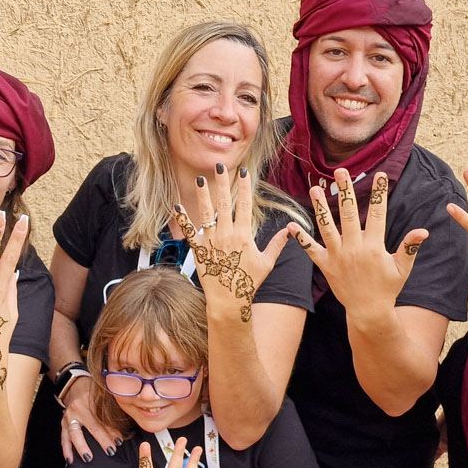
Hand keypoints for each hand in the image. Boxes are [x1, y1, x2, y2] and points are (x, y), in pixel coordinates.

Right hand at [60, 375, 120, 463]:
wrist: (75, 389)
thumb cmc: (94, 395)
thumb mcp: (103, 397)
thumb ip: (112, 409)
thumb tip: (126, 428)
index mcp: (91, 401)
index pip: (103, 417)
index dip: (112, 430)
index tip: (120, 441)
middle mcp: (78, 408)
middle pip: (92, 426)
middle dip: (102, 440)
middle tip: (111, 451)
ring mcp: (69, 417)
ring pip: (75, 434)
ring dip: (82, 447)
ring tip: (89, 458)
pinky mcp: (63, 424)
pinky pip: (64, 438)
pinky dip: (66, 450)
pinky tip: (70, 460)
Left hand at [171, 163, 289, 323]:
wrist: (228, 300)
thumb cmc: (248, 282)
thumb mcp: (266, 263)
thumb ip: (277, 244)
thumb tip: (289, 230)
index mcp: (243, 235)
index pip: (244, 205)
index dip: (244, 187)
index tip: (244, 172)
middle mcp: (226, 235)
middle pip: (224, 203)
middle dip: (222, 183)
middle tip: (220, 166)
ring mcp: (211, 241)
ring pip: (206, 213)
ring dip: (203, 195)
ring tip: (200, 179)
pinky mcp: (198, 250)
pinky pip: (189, 232)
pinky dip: (183, 219)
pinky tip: (177, 206)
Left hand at [287, 169, 425, 313]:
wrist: (369, 312)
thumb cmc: (388, 289)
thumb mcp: (402, 268)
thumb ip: (410, 247)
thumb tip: (423, 231)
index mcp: (374, 247)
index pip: (378, 214)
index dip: (379, 193)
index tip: (380, 175)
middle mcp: (354, 248)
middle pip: (349, 214)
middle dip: (346, 191)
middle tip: (341, 171)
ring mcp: (338, 256)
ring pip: (327, 227)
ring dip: (321, 207)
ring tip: (315, 188)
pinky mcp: (325, 265)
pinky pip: (311, 250)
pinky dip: (301, 238)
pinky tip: (291, 225)